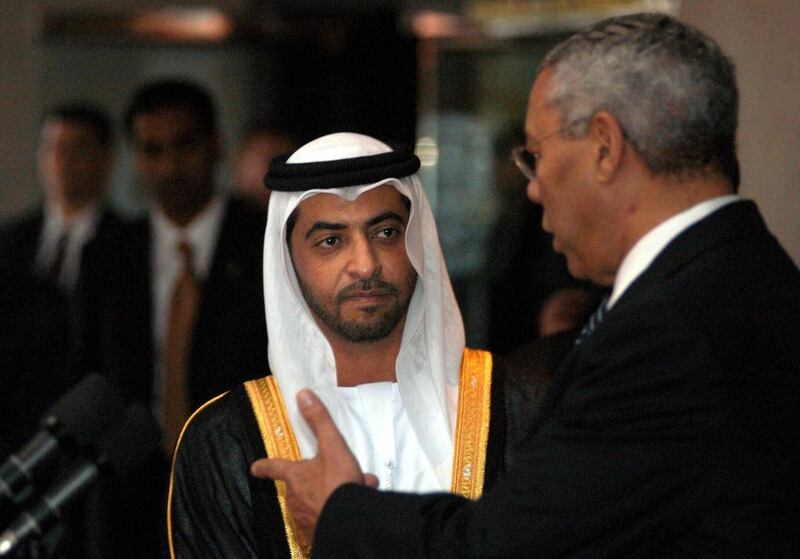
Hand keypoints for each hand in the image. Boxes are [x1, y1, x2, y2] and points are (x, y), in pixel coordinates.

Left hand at [251, 389, 378, 543]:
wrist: (349, 523)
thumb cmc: (338, 483)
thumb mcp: (333, 446)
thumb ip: (319, 420)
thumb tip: (303, 395)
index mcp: (296, 476)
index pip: (276, 468)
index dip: (265, 466)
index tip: (255, 468)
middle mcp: (295, 498)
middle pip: (301, 486)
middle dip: (320, 480)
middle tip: (342, 476)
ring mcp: (304, 517)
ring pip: (316, 501)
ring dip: (332, 495)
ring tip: (355, 491)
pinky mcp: (317, 532)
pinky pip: (326, 517)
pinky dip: (337, 511)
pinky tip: (353, 508)